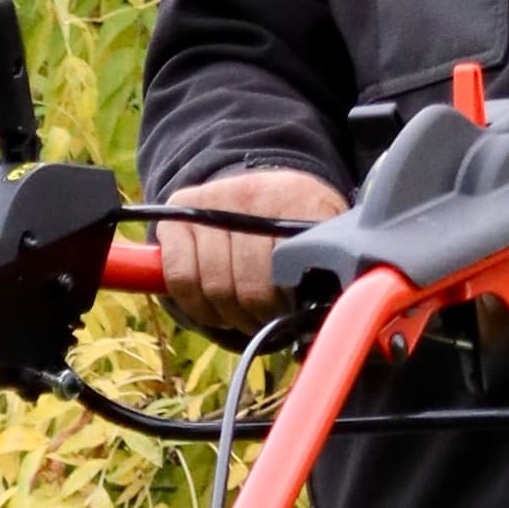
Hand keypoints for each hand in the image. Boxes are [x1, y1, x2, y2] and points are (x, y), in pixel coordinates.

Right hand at [149, 168, 347, 334]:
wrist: (262, 186)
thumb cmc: (297, 226)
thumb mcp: (325, 235)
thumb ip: (328, 269)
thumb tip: (332, 319)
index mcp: (296, 199)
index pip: (286, 269)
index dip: (285, 305)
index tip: (291, 316)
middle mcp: (248, 193)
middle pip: (247, 284)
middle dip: (257, 315)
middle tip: (266, 321)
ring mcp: (208, 202)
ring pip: (213, 286)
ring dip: (228, 315)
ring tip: (242, 316)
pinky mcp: (177, 216)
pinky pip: (180, 278)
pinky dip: (195, 305)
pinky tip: (213, 309)